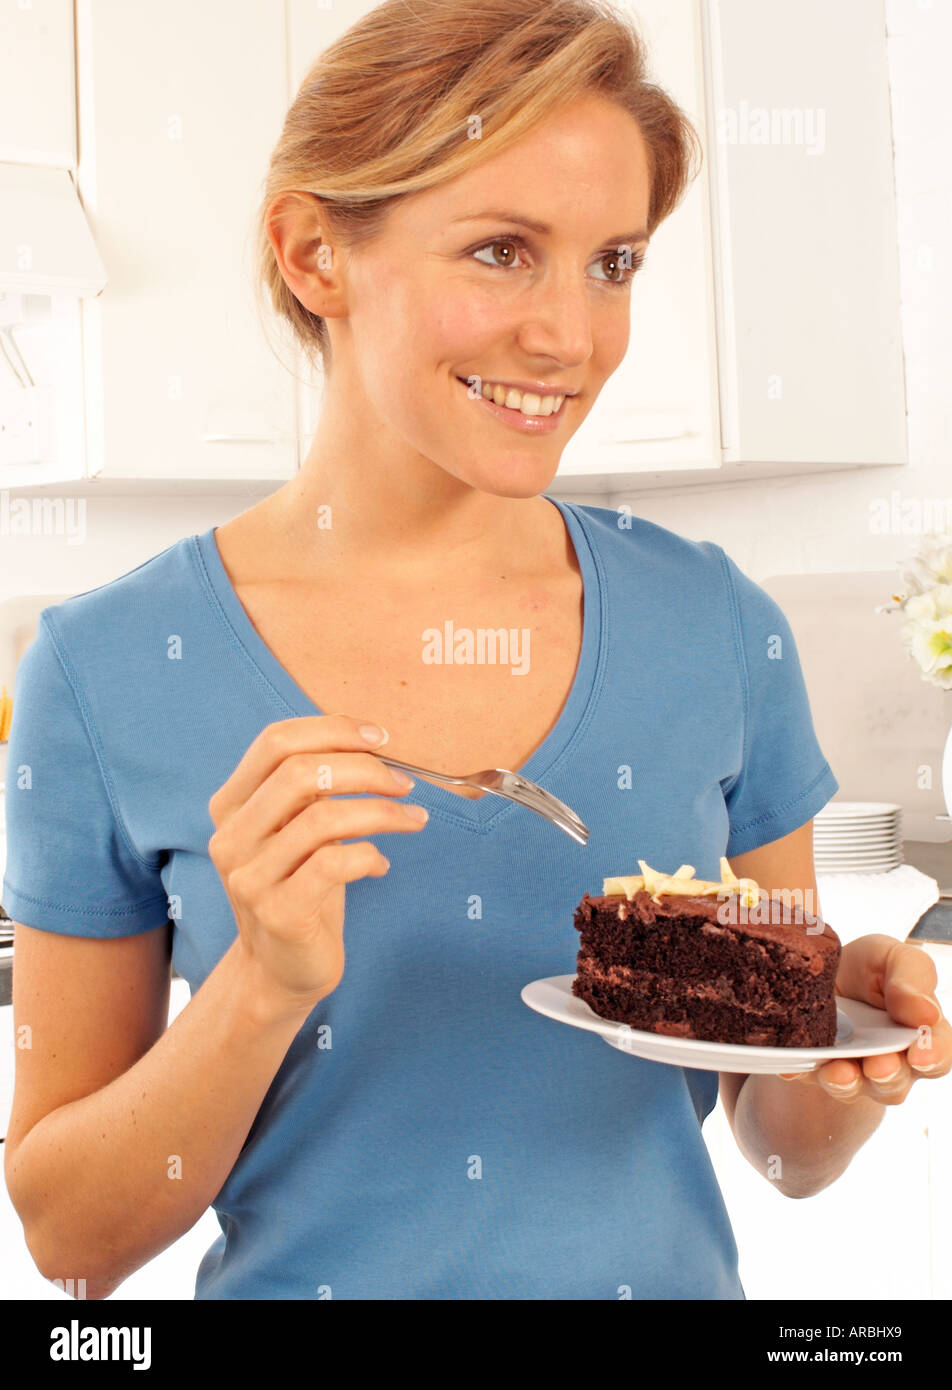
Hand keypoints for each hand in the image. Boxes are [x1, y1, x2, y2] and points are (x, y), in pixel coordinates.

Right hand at [208, 715, 428, 1011]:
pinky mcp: (279, 912)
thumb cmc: (300, 886)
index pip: (275, 742)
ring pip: (324, 818)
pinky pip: (335, 863)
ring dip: (382, 813)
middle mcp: (231, 838)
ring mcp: (250, 877)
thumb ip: (313, 786)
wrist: (280, 969)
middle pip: (300, 772)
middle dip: (365, 769)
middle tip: (404, 783)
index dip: (333, 729)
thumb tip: (371, 740)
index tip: (381, 738)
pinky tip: (381, 865)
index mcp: (231, 805)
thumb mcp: (296, 828)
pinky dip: (370, 856)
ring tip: (413, 820)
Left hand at [778, 933, 950, 1102]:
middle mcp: (888, 1061)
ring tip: (837, 1072)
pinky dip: (800, 1072)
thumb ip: (912, 977)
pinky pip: (806, 1076)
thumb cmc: (866, 968)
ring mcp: (850, 1070)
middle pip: (895, 1082)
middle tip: (877, 1067)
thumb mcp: (890, 956)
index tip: (921, 1056)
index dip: (932, 1056)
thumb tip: (926, 1011)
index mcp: (917, 1034)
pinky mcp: (812, 1069)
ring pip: (855, 1089)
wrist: (815, 972)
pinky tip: (793, 1068)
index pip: (935, 1054)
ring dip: (847, 1083)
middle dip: (887, 1075)